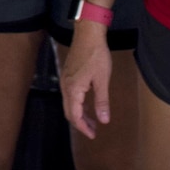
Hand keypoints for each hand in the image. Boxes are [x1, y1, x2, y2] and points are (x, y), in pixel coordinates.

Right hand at [59, 20, 114, 139]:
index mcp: (73, 90)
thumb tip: (103, 121)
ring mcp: (65, 80)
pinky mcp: (68, 74)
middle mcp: (66, 87)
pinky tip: (87, 103)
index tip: (93, 135)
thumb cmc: (96, 55)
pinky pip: (70, 95)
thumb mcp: (102, 80)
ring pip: (69, 104)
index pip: (75, 116)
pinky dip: (78, 104)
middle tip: (93, 130)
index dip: (83, 128)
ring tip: (92, 119)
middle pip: (69, 112)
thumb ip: (102, 101)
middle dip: (81, 123)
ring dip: (79, 114)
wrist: (88, 34)